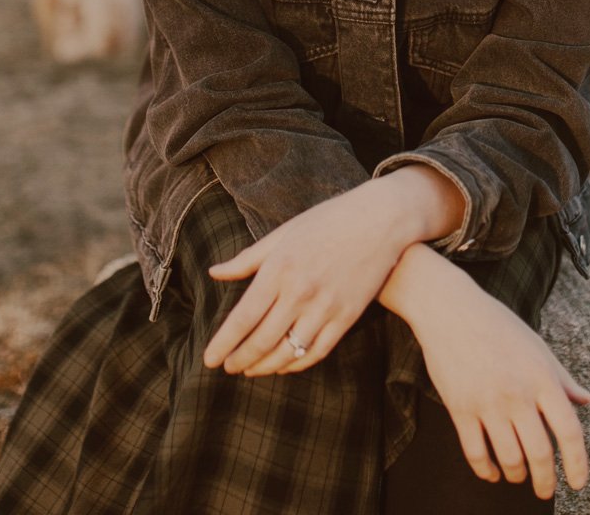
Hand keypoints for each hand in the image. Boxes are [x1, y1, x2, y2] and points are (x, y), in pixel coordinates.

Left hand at [202, 182, 408, 376]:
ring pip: (289, 352)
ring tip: (250, 370)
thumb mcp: (283, 233)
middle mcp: (300, 291)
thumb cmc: (327, 221)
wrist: (380, 219)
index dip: (224, 343)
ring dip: (265, 367)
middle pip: (262, 340)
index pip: (243, 317)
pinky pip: (317, 351)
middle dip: (240, 359)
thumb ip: (247, 259)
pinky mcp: (347, 316)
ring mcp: (326, 306)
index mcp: (280, 268)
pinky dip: (297, 365)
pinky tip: (283, 365)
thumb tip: (214, 273)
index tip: (209, 360)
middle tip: (227, 368)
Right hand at [408, 265, 589, 501]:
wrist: (450, 309)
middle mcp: (517, 393)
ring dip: (517, 475)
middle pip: (540, 453)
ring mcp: (487, 402)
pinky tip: (491, 472)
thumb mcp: (536, 345)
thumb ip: (562, 377)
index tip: (577, 483)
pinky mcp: (459, 408)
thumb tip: (587, 401)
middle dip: (546, 482)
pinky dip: (485, 470)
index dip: (578, 464)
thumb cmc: (497, 324)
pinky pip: (475, 453)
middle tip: (545, 490)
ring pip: (509, 459)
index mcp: (541, 377)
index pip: (569, 431)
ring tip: (518, 475)